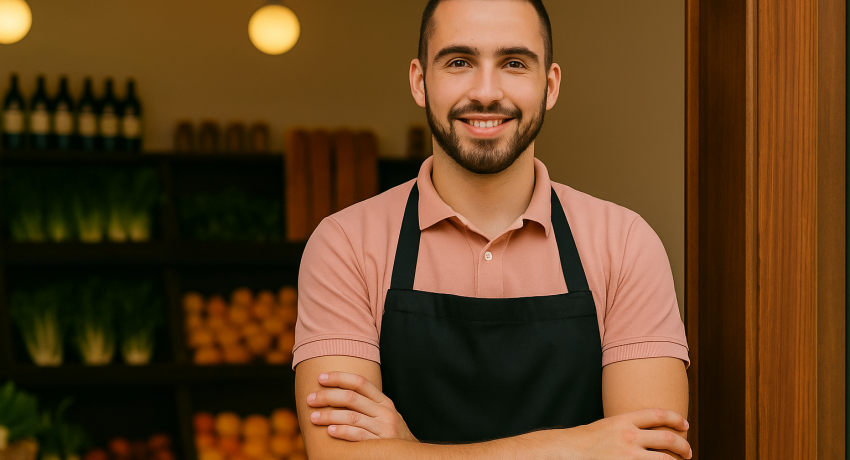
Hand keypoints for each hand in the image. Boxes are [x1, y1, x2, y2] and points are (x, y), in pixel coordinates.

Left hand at [306, 371, 418, 442]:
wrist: (410, 457)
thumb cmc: (390, 434)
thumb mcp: (384, 415)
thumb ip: (368, 405)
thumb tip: (336, 393)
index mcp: (384, 401)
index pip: (360, 382)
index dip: (339, 377)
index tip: (320, 378)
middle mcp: (385, 412)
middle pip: (352, 397)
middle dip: (328, 396)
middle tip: (311, 399)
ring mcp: (384, 427)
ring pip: (352, 416)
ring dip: (330, 416)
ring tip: (314, 417)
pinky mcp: (381, 444)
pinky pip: (359, 435)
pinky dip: (343, 432)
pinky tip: (330, 431)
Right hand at [573, 409, 691, 458]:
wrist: (568, 452)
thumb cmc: (584, 442)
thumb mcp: (606, 427)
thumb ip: (626, 428)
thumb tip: (644, 433)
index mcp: (623, 421)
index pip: (657, 414)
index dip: (675, 418)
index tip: (684, 423)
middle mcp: (629, 437)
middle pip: (667, 438)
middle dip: (683, 445)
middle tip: (687, 451)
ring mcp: (629, 456)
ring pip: (665, 459)